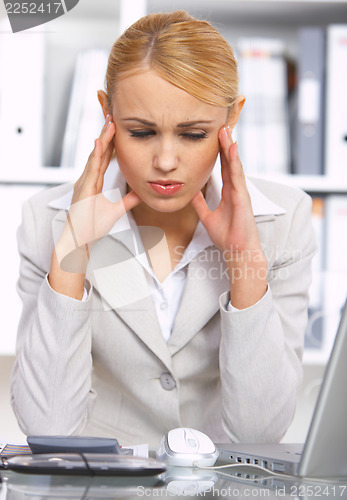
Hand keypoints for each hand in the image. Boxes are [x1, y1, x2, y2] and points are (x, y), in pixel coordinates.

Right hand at [50, 115, 141, 296]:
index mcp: (94, 182)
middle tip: (113, 115)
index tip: (117, 127)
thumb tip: (141, 193)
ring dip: (103, 138)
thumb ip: (128, 200)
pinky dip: (96, 155)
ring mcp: (84, 182)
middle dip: (106, 134)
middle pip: (99, 152)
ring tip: (109, 122)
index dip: (111, 142)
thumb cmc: (91, 227)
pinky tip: (101, 143)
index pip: (105, 157)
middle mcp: (88, 179)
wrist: (80, 240)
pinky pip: (91, 169)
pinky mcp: (84, 189)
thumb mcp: (116, 211)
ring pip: (95, 156)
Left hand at [191, 126, 266, 307]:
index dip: (220, 153)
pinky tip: (232, 149)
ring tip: (226, 131)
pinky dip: (235, 162)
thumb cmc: (227, 236)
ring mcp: (240, 192)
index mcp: (228, 193)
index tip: (215, 138)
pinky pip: (237, 176)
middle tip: (221, 126)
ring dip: (230, 147)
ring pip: (235, 165)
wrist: (237, 251)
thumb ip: (200, 204)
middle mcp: (236, 189)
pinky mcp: (243, 197)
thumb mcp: (208, 217)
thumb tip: (191, 194)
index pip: (224, 168)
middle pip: (230, 162)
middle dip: (225, 144)